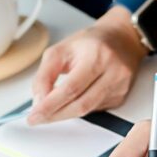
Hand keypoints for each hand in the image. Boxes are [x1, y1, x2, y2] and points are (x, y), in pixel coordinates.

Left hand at [28, 9, 147, 124]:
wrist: (122, 39)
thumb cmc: (90, 43)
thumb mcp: (61, 50)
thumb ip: (45, 74)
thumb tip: (38, 101)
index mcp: (97, 55)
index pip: (71, 88)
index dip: (50, 105)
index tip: (35, 115)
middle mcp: (113, 72)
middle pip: (80, 105)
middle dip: (55, 114)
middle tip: (38, 118)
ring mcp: (119, 87)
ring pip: (87, 111)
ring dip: (64, 114)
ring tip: (49, 111)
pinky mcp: (120, 97)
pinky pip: (94, 110)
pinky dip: (78, 109)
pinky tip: (71, 101)